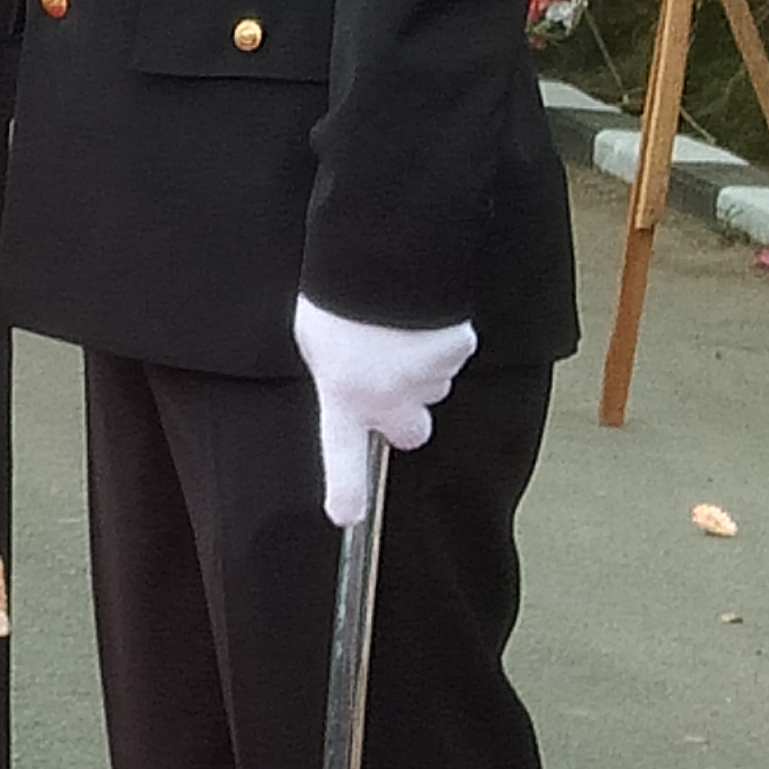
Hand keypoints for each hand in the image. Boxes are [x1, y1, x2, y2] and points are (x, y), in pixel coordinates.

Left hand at [294, 298, 476, 525]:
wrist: (378, 255)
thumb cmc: (337, 291)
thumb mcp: (314, 339)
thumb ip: (333, 374)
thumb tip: (346, 384)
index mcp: (345, 392)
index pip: (342, 453)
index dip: (346, 488)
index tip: (345, 513)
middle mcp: (390, 396)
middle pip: (411, 431)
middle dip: (405, 413)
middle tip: (389, 379)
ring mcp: (427, 377)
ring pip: (431, 386)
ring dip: (418, 366)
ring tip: (394, 328)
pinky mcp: (455, 351)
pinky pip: (449, 352)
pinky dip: (438, 338)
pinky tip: (417, 314)